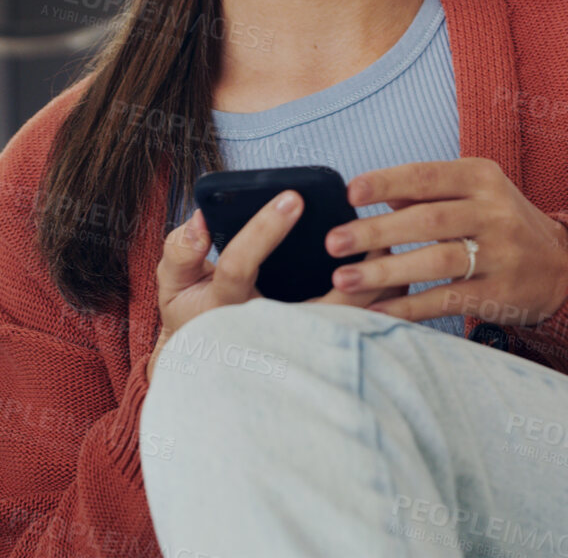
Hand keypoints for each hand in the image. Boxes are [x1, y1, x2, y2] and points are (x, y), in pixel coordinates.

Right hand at [149, 192, 406, 383]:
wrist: (209, 370)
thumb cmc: (193, 316)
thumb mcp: (174, 284)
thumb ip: (180, 251)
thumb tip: (201, 220)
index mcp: (224, 306)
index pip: (241, 266)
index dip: (263, 231)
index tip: (292, 197)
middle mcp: (264, 332)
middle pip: (314, 303)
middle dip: (346, 265)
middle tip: (368, 226)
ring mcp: (295, 346)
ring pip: (345, 321)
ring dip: (372, 285)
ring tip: (387, 242)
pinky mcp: (317, 352)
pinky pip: (355, 331)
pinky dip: (379, 303)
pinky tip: (393, 274)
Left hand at [319, 158, 567, 327]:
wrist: (561, 266)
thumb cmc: (499, 223)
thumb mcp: (473, 193)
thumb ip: (426, 190)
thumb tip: (369, 190)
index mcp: (482, 177)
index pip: (427, 175)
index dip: (387, 182)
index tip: (349, 193)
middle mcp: (495, 212)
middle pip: (427, 220)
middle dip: (375, 232)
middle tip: (333, 242)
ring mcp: (501, 254)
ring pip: (436, 261)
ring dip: (385, 272)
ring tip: (343, 279)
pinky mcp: (500, 293)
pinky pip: (447, 300)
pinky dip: (408, 307)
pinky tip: (376, 311)